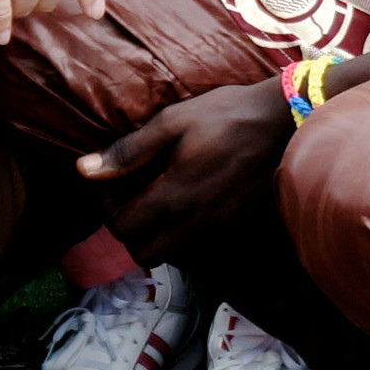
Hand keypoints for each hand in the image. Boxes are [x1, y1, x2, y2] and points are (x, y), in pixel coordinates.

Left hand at [78, 78, 292, 265]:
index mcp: (174, 197)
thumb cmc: (227, 115)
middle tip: (132, 197)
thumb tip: (84, 170)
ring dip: (155, 235)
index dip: (107, 207)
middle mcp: (195, 223)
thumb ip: (128, 151)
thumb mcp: (172, 122)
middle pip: (143, 253)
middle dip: (129, 230)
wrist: (285, 120)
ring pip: (170, 254)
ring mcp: (218, 228)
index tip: (113, 182)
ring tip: (158, 198)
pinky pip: (196, 246)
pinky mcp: (236, 225)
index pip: (122, 228)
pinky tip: (186, 201)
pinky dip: (181, 233)